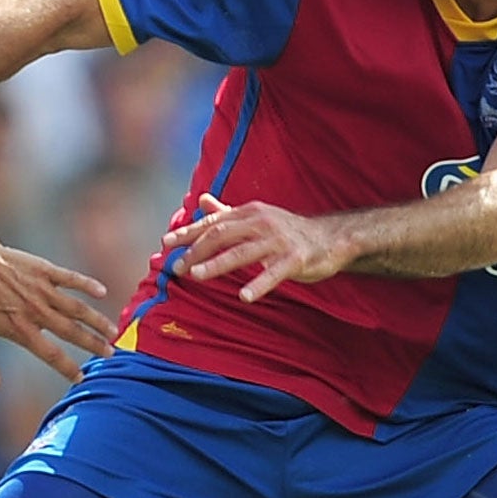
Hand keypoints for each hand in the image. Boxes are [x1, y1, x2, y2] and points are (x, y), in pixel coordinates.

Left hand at [0, 228, 117, 388]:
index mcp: (20, 329)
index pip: (51, 354)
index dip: (67, 368)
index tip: (80, 377)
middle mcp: (36, 311)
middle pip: (72, 332)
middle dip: (94, 345)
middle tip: (110, 354)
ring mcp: (42, 289)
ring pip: (77, 308)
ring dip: (97, 321)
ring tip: (113, 332)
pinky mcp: (44, 270)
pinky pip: (71, 278)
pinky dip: (87, 285)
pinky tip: (102, 292)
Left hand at [162, 192, 349, 302]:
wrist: (330, 238)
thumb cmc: (287, 230)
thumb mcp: (256, 217)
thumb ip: (227, 212)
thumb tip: (201, 200)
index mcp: (249, 213)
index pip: (213, 222)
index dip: (188, 232)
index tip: (166, 243)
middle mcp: (261, 222)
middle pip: (222, 235)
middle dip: (197, 251)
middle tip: (176, 268)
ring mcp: (279, 240)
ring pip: (242, 252)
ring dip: (217, 265)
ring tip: (196, 276)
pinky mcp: (295, 259)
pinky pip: (274, 273)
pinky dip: (258, 284)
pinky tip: (243, 297)